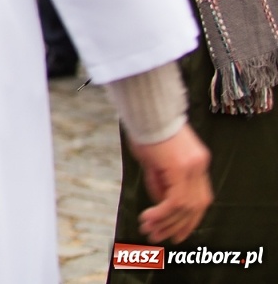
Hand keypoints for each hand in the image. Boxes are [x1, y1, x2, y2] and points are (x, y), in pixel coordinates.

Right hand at [130, 124, 212, 244]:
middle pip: (196, 206)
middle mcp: (199, 165)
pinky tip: (149, 217)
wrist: (146, 108)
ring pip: (186, 206)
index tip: (175, 231)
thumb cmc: (145, 128)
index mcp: (196, 162)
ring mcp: (192, 167)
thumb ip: (160, 180)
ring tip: (150, 230)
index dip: (189, 218)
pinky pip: (175, 200)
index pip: (200, 198)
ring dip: (166, 222)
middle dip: (178, 225)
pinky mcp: (180, 168)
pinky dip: (162, 213)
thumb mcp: (153, 159)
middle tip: (161, 237)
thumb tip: (161, 201)